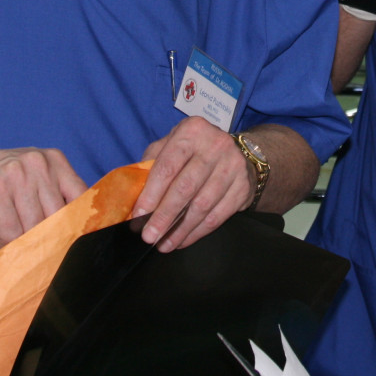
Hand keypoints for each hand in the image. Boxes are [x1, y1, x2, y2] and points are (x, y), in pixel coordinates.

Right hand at [0, 146, 86, 249]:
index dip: (77, 225)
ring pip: (35, 228)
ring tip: (6, 234)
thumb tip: (79, 232)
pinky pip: (11, 234)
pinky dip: (3, 242)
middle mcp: (37, 164)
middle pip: (58, 218)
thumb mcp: (28, 179)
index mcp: (52, 159)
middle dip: (45, 239)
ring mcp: (15, 176)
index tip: (69, 243)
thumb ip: (53, 197)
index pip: (81, 197)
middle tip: (33, 248)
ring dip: (21, 242)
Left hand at [134, 116, 252, 251]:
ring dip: (180, 229)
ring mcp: (233, 166)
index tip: (138, 215)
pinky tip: (183, 239)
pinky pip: (218, 216)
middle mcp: (215, 145)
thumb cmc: (195, 151)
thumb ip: (152, 164)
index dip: (151, 194)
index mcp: (192, 131)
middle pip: (185, 188)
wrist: (239, 154)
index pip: (167, 166)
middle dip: (164, 216)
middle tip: (149, 236)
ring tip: (164, 243)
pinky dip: (198, 232)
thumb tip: (132, 196)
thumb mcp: (172, 145)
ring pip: (202, 205)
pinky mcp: (243, 187)